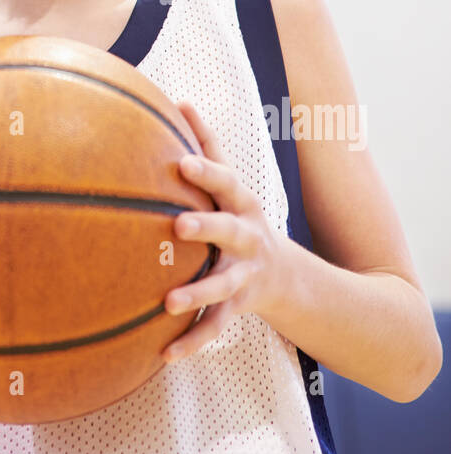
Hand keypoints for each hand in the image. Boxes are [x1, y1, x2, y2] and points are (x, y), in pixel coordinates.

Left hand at [162, 100, 287, 363]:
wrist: (288, 276)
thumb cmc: (241, 216)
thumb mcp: (232, 184)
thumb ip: (206, 144)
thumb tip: (178, 100)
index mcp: (241, 203)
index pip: (225, 182)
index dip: (205, 171)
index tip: (179, 162)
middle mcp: (248, 237)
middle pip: (229, 229)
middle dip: (206, 226)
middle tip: (177, 226)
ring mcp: (246, 274)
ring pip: (223, 285)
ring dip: (198, 293)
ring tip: (168, 302)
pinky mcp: (240, 308)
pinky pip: (216, 326)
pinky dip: (192, 341)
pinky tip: (164, 354)